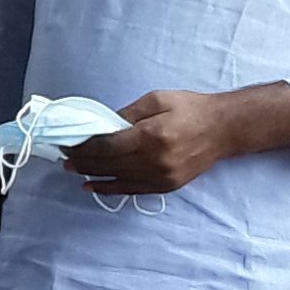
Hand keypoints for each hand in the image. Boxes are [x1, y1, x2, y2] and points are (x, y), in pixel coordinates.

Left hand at [62, 89, 232, 194]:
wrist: (224, 128)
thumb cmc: (191, 108)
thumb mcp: (156, 99)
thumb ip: (127, 114)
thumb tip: (102, 126)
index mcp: (150, 136)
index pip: (106, 146)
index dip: (83, 146)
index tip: (69, 142)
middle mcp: (155, 161)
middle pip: (108, 164)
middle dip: (82, 160)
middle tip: (65, 155)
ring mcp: (161, 177)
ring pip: (116, 179)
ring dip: (91, 174)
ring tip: (72, 168)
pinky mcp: (167, 186)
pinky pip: (131, 190)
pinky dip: (110, 189)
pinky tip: (93, 185)